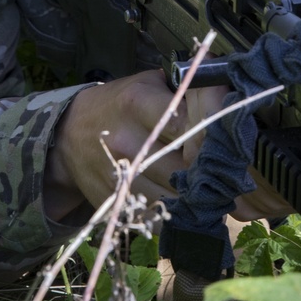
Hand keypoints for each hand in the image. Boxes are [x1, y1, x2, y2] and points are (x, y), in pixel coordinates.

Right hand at [44, 69, 225, 218]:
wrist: (68, 136)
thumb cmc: (120, 103)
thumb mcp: (148, 83)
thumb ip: (187, 87)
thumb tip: (231, 87)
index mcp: (137, 103)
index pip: (184, 123)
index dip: (211, 132)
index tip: (229, 136)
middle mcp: (127, 140)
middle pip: (185, 165)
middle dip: (213, 169)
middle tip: (232, 168)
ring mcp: (120, 176)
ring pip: (176, 196)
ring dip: (202, 196)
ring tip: (220, 189)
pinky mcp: (116, 203)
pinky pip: (160, 217)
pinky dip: (180, 214)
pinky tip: (192, 203)